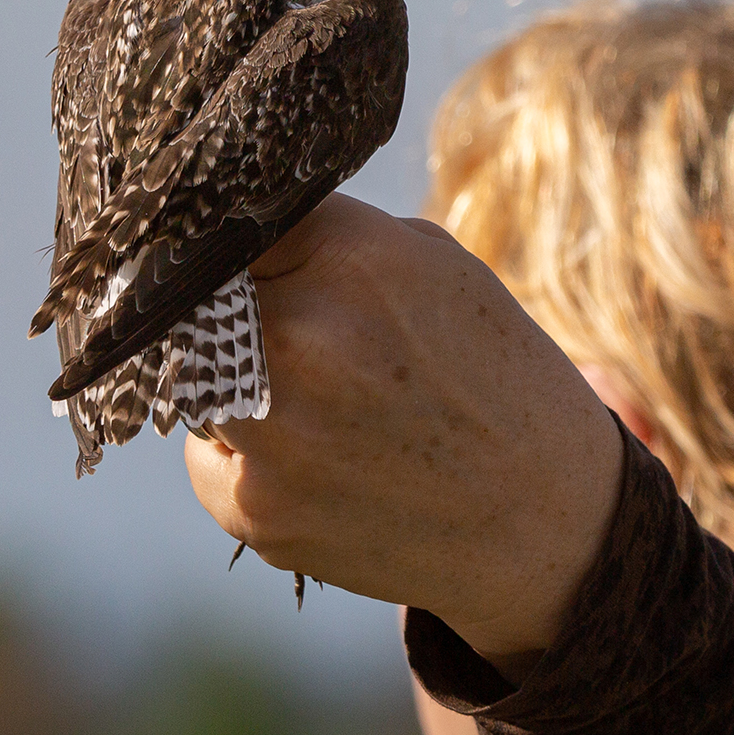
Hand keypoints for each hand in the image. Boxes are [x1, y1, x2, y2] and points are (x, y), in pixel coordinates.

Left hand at [184, 194, 622, 677]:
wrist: (544, 516)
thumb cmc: (492, 374)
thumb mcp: (434, 264)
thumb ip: (327, 238)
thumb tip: (227, 227)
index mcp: (352, 260)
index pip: (226, 217)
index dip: (232, 235)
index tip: (240, 251)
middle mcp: (301, 341)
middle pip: (192, 298)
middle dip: (229, 311)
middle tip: (293, 337)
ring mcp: (270, 434)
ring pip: (189, 378)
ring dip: (232, 381)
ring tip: (322, 405)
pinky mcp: (254, 512)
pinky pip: (207, 456)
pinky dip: (246, 454)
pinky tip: (323, 462)